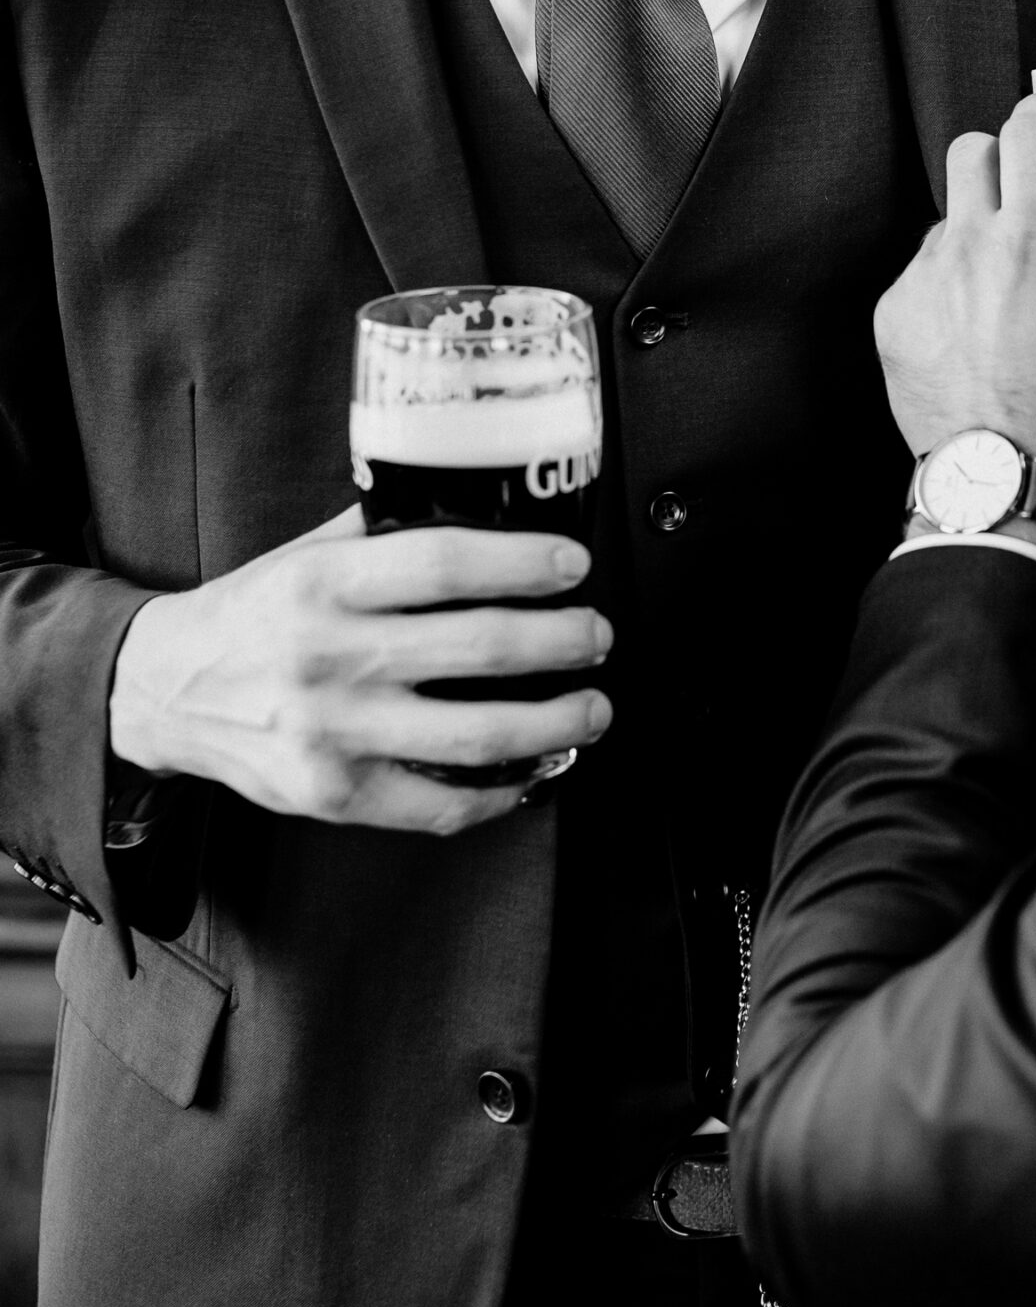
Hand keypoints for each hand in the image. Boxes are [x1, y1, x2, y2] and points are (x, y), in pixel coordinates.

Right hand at [108, 508, 614, 834]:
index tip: (576, 564)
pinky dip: (504, 793)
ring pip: (477, 736)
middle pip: (480, 648)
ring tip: (593, 706)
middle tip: (598, 634)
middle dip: (562, 641)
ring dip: (556, 723)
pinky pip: (441, 806)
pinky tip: (535, 772)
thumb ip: (384, 529)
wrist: (166, 691)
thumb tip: (479, 501)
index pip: (448, 564)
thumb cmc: (255, 614)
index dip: (526, 562)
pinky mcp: (335, 796)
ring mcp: (334, 733)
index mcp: (325, 583)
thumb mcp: (306, 552)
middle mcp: (329, 657)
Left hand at [874, 94, 1035, 488]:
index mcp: (1031, 236)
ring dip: (974, 234)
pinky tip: (974, 331)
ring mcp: (922, 278)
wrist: (1003, 472)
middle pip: (969, 153)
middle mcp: (968, 244)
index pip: (1024, 132)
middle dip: (1000, 158)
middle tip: (1024, 192)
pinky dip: (947, 286)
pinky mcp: (893, 313)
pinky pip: (921, 274)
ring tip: (1005, 294)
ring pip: (945, 220)